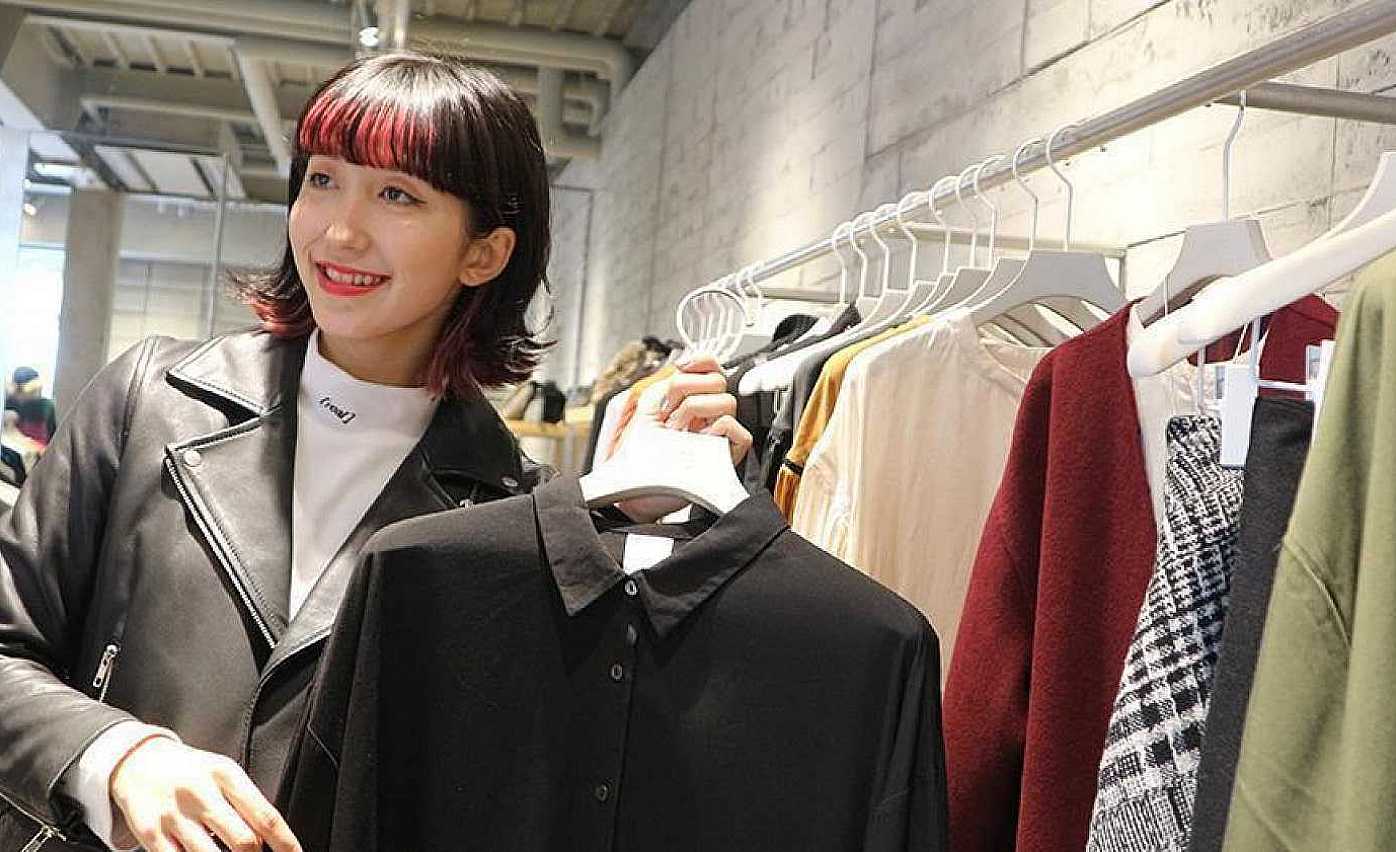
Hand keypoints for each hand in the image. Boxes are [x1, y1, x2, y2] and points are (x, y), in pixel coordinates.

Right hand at [110, 737, 301, 851]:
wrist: (137, 761)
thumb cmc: (190, 770)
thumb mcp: (223, 772)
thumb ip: (246, 801)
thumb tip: (273, 836)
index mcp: (226, 774)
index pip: (265, 815)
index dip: (285, 843)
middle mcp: (200, 794)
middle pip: (242, 841)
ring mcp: (174, 816)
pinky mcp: (150, 834)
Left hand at [616, 355, 752, 521]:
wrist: (630, 488)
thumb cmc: (634, 456)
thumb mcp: (640, 407)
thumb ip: (660, 383)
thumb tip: (681, 369)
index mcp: (689, 401)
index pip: (710, 368)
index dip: (700, 361)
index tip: (681, 367)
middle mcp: (705, 415)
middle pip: (719, 380)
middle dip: (688, 388)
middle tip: (669, 409)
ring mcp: (716, 435)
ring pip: (727, 401)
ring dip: (696, 410)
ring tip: (676, 429)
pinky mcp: (725, 456)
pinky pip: (735, 430)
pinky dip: (716, 429)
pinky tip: (696, 440)